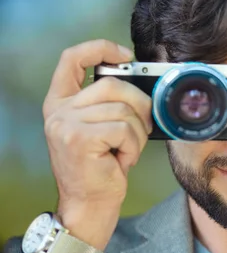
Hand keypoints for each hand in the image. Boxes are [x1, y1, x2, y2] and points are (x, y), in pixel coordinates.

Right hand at [42, 39, 152, 224]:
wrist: (89, 204)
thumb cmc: (101, 168)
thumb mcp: (100, 129)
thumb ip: (108, 104)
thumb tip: (142, 84)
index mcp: (61, 103)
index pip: (72, 58)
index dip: (99, 48)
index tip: (125, 54)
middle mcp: (59, 110)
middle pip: (112, 84)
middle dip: (139, 104)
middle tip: (142, 127)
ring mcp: (65, 123)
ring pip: (123, 109)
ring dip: (137, 133)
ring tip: (127, 150)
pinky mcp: (79, 138)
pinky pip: (124, 129)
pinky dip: (133, 146)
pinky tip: (122, 159)